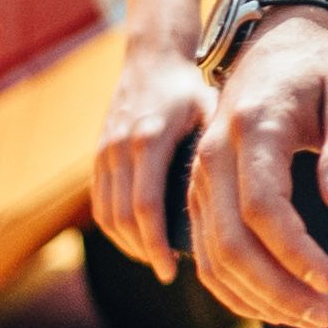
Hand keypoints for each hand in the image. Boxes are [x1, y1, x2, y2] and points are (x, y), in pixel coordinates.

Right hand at [91, 41, 217, 269]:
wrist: (152, 56)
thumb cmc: (191, 88)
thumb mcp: (210, 112)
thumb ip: (210, 153)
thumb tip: (230, 206)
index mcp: (149, 138)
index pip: (144, 206)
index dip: (155, 244)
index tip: (171, 271)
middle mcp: (119, 146)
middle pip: (121, 218)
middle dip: (142, 250)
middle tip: (169, 270)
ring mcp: (104, 151)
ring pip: (106, 215)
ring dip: (128, 243)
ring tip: (156, 259)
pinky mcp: (97, 154)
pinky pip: (99, 202)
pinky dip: (115, 227)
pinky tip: (139, 238)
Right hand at [195, 12, 327, 327]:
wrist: (280, 41)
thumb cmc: (324, 70)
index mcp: (252, 127)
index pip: (263, 207)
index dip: (294, 252)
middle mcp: (212, 154)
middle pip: (229, 242)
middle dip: (277, 290)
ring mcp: (199, 175)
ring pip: (211, 254)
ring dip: (257, 298)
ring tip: (310, 319)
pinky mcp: (199, 190)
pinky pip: (204, 250)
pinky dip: (235, 286)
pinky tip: (274, 306)